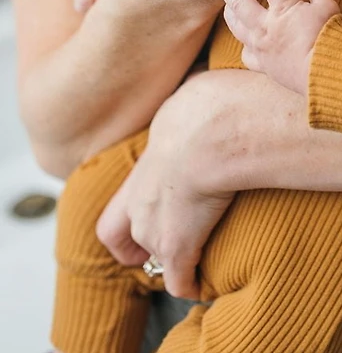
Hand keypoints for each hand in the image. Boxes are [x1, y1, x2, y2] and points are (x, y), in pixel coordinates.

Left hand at [96, 75, 234, 298]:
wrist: (212, 129)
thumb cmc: (206, 105)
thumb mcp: (192, 89)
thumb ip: (194, 90)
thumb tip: (207, 68)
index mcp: (143, 167)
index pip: (119, 207)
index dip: (128, 219)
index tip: (147, 219)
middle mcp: (140, 203)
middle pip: (125, 239)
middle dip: (140, 248)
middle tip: (163, 248)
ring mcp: (157, 229)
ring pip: (156, 257)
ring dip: (171, 261)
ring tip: (193, 258)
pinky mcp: (180, 248)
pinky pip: (180, 281)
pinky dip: (190, 284)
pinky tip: (202, 283)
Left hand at [217, 0, 340, 95]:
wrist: (327, 73)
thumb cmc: (330, 38)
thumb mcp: (328, 7)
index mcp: (283, 10)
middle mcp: (267, 27)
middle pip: (239, 3)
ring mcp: (262, 48)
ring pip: (236, 28)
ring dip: (229, 14)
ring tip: (225, 5)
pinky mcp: (265, 66)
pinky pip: (247, 55)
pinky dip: (244, 46)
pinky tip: (245, 41)